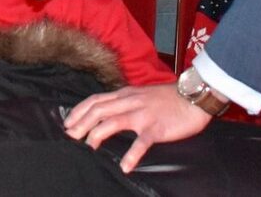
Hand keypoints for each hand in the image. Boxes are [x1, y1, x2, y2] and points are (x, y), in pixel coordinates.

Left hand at [64, 83, 210, 172]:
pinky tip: (125, 166)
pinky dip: (131, 155)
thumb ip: (125, 102)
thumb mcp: (141, 95)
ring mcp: (142, 114)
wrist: (192, 96)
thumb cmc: (168, 98)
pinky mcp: (156, 128)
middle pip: (98, 110)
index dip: (79, 111)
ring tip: (89, 147)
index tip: (67, 123)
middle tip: (70, 137)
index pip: (96, 100)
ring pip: (113, 122)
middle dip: (81, 123)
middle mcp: (130, 101)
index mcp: (125, 94)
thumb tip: (109, 113)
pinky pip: (141, 142)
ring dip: (97, 134)